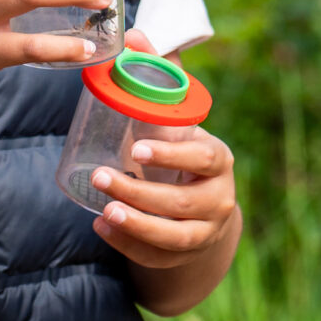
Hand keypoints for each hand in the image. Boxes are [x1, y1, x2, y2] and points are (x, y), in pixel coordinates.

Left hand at [90, 124, 239, 271]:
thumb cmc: (183, 155)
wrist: (206, 199)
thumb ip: (161, 109)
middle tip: (100, 178)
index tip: (136, 150)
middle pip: (181, 202)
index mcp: (220, 161)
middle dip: (137, 192)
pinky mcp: (188, 254)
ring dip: (136, 225)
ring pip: (174, 236)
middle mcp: (220, 199)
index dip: (171, 155)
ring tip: (105, 212)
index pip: (203, 159)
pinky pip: (159, 257)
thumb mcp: (180, 132)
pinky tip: (102, 227)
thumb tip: (129, 64)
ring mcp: (207, 231)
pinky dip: (128, 245)